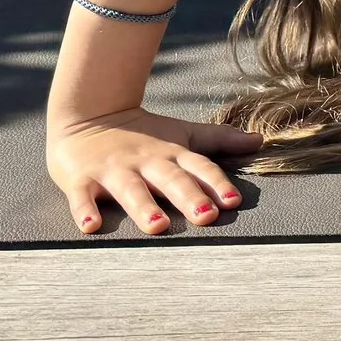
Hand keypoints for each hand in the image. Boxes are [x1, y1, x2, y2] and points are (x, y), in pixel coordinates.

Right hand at [47, 109, 264, 234]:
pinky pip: (82, 196)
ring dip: (144, 207)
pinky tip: (91, 225)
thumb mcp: (182, 135)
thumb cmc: (143, 134)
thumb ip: (219, 140)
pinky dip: (84, 210)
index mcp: (171, 153)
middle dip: (188, 197)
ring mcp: (113, 169)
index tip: (233, 201)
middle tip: (206, 217)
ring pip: (130, 189)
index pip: (198, 167)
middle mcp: (146, 161)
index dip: (216, 183)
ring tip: (158, 226)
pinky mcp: (81, 178)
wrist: (88, 115)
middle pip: (169, 179)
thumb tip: (259, 141)